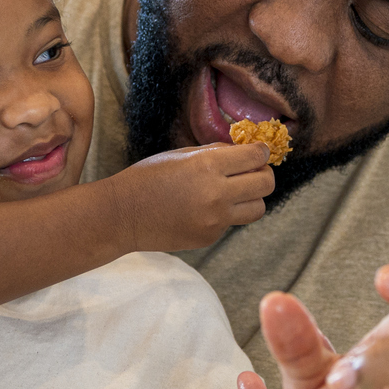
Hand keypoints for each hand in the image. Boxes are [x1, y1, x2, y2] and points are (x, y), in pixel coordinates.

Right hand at [110, 142, 272, 251]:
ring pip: (258, 208)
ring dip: (252, 197)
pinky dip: (226, 214)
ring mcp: (215, 220)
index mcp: (208, 166)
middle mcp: (217, 194)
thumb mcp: (181, 155)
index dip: (262, 152)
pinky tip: (204, 208)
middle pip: (266, 184)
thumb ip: (216, 153)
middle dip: (263, 173)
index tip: (258, 151)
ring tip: (234, 192)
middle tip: (252, 171)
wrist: (122, 215)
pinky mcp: (210, 237)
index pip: (257, 156)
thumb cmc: (148, 177)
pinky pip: (232, 222)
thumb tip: (245, 151)